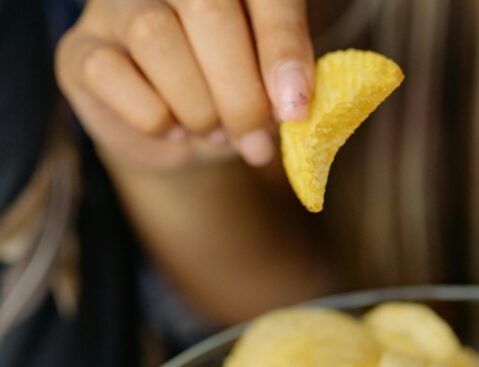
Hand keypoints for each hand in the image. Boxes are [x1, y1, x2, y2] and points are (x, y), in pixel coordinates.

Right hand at [56, 0, 313, 170]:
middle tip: (255, 139)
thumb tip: (291, 102)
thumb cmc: (238, 100)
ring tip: (215, 132)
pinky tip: (173, 130)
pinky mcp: (80, 48)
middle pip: (207, 8)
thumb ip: (286, 83)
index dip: (282, 49)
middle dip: (239, 90)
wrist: (183, 137)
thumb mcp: (276, 91)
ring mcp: (118, 6)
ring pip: (154, 34)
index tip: (294, 109)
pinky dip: (151, 115)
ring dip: (196, 104)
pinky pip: (107, 71)